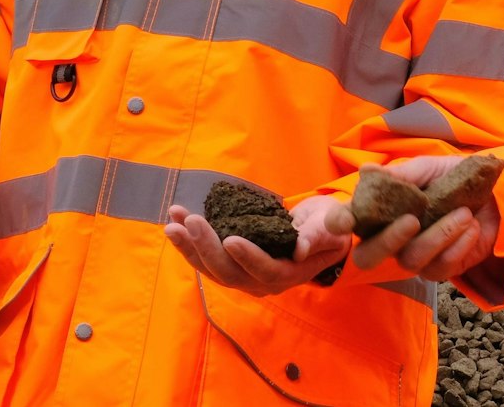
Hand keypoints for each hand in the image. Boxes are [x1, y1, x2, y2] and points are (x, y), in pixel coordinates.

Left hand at [164, 196, 350, 296]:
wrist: (320, 232)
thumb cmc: (328, 227)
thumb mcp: (331, 227)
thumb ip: (317, 236)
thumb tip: (301, 249)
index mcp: (289, 274)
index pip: (265, 271)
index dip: (248, 257)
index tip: (230, 238)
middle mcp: (262, 282)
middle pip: (230, 273)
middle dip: (207, 248)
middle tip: (191, 221)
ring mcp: (244, 275)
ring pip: (212, 269)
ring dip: (189, 246)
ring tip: (173, 223)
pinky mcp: (232, 264)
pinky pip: (207, 258)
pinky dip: (189, 241)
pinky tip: (176, 221)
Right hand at [343, 157, 498, 282]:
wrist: (495, 193)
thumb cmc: (453, 177)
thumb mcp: (429, 168)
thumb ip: (401, 174)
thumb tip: (366, 172)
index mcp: (380, 210)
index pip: (347, 222)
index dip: (339, 223)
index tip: (343, 220)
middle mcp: (390, 237)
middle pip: (368, 256)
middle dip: (389, 240)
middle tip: (413, 220)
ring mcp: (413, 256)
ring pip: (410, 260)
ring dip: (439, 235)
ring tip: (463, 213)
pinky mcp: (439, 269)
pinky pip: (440, 268)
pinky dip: (458, 245)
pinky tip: (471, 227)